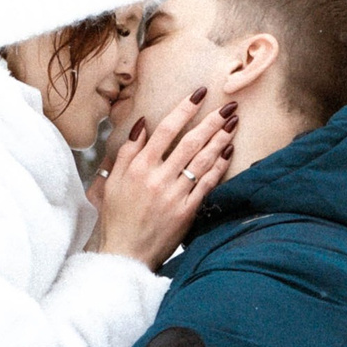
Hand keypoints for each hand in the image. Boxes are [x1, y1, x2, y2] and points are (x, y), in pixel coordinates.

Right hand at [89, 88, 236, 269]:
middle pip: (189, 142)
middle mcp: (157, 178)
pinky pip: (207, 185)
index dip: (184, 109)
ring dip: (220, 140)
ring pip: (201, 161)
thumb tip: (142, 124)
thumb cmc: (117, 217)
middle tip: (229, 105)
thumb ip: (127, 151)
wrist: (125, 253)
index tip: (200, 93)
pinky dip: (219, 167)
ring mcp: (173, 195)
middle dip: (211, 121)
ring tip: (233, 123)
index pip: (165, 130)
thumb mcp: (113, 181)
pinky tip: (229, 152)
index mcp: (138, 167)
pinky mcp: (186, 212)